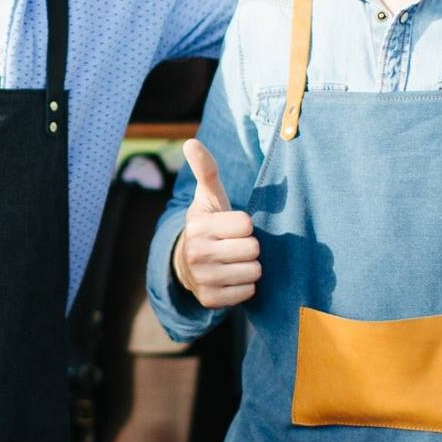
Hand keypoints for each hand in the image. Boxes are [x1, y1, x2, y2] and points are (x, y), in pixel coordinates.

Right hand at [173, 140, 259, 308]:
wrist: (187, 263)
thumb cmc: (209, 225)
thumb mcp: (208, 197)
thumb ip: (206, 169)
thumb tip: (191, 142)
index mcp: (199, 226)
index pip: (246, 224)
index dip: (244, 225)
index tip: (231, 227)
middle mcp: (197, 253)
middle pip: (253, 249)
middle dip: (249, 247)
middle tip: (233, 246)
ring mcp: (202, 279)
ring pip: (253, 272)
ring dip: (249, 267)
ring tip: (233, 261)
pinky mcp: (210, 300)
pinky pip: (248, 293)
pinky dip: (244, 287)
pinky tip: (230, 278)